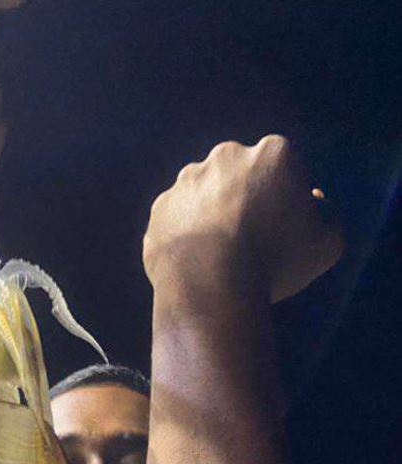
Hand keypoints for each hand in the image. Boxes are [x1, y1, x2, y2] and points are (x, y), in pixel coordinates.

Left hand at [143, 135, 343, 302]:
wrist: (210, 287)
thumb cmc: (276, 261)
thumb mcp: (327, 242)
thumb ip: (326, 214)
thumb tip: (310, 202)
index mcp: (272, 153)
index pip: (284, 167)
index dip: (286, 197)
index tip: (283, 226)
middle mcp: (224, 157)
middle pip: (240, 176)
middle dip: (244, 199)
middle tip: (249, 239)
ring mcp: (185, 182)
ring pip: (204, 195)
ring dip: (210, 215)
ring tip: (217, 255)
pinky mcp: (158, 209)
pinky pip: (177, 220)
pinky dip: (184, 235)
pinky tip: (194, 262)